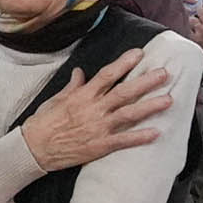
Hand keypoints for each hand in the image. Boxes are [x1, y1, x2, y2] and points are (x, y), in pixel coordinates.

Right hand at [19, 48, 175, 170]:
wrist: (33, 148)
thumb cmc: (42, 123)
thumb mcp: (55, 99)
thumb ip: (72, 86)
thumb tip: (81, 72)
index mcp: (82, 95)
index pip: (107, 75)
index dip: (124, 63)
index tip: (139, 53)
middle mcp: (93, 109)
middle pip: (124, 92)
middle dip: (145, 82)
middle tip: (164, 74)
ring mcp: (98, 127)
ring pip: (128, 114)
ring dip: (150, 106)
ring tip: (168, 100)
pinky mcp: (99, 146)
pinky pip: (124, 140)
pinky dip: (140, 137)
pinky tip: (156, 132)